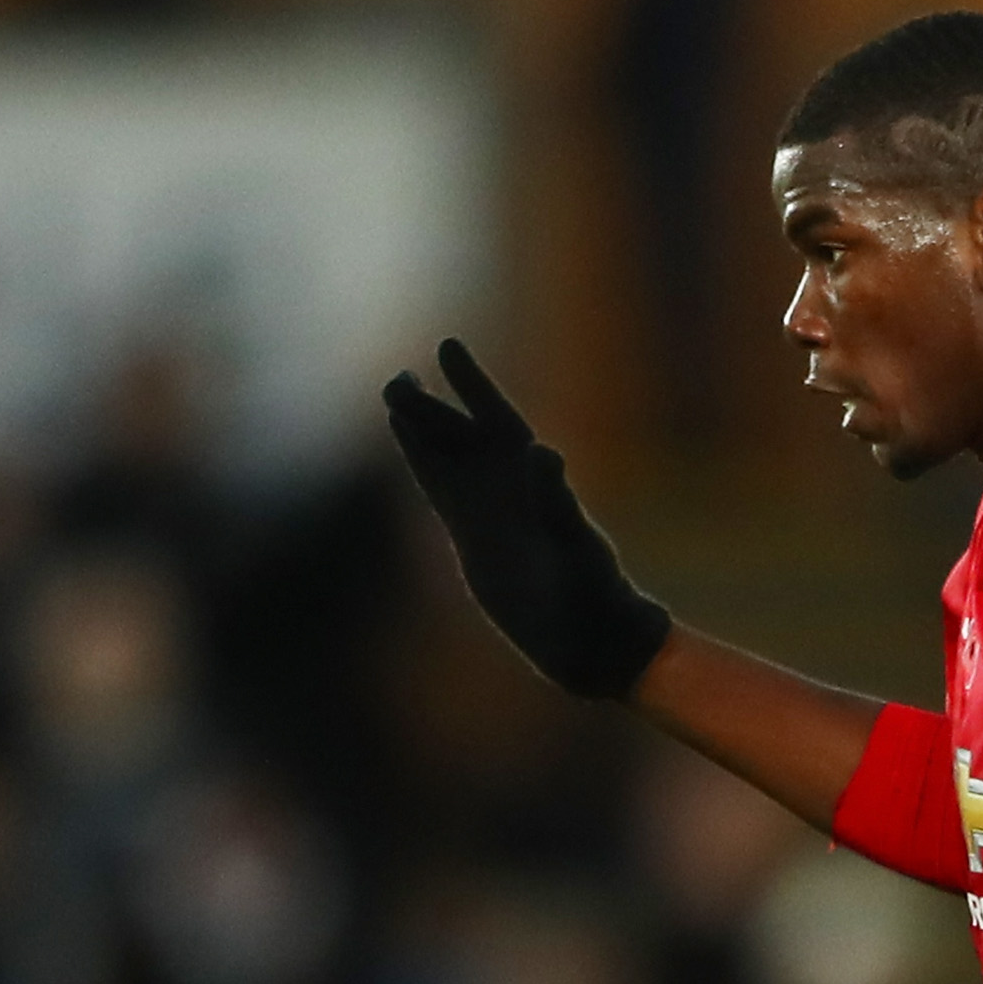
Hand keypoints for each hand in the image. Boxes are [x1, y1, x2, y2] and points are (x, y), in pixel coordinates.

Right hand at [383, 339, 673, 702]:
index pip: (496, 422)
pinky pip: (448, 495)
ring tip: (394, 401)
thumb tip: (542, 450)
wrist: (587, 636)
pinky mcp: (478, 542)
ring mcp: (491, 515)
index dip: (472, 386)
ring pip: (451, 461)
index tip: (447, 347)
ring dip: (424, 432)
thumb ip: (552, 497)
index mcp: (531, 481)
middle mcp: (509, 491)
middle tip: (398, 378)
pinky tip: (412, 446)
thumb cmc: (588, 589)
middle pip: (465, 437)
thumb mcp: (573, 541)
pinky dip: (429, 467)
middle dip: (434, 408)